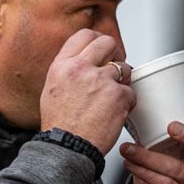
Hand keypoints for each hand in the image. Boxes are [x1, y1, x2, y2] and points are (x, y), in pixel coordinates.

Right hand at [39, 29, 134, 152]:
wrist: (67, 148)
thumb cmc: (60, 125)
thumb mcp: (53, 89)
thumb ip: (68, 70)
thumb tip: (84, 60)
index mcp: (63, 65)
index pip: (85, 35)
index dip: (98, 40)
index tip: (103, 48)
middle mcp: (81, 68)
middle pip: (108, 43)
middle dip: (115, 54)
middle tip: (115, 66)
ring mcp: (101, 81)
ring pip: (124, 68)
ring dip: (123, 81)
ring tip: (112, 98)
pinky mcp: (118, 96)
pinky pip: (131, 92)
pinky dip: (127, 103)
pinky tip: (115, 113)